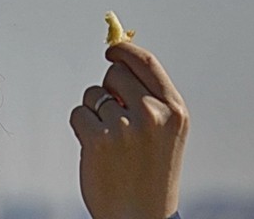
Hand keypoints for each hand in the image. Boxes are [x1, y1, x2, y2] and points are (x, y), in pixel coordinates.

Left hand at [70, 42, 188, 218]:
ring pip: (93, 94)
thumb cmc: (151, 174)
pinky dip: (81, 128)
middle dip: (108, 89)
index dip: (124, 51)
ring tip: (110, 142)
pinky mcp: (99, 140)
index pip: (146, 62)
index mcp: (174, 109)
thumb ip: (150, 97)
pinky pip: (78, 113)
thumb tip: (116, 63)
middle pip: (114, 74)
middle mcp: (153, 114)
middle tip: (114, 116)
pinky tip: (96, 150)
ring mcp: (125, 126)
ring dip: (94, 112)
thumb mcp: (167, 132)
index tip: (111, 50)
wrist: (141, 218)